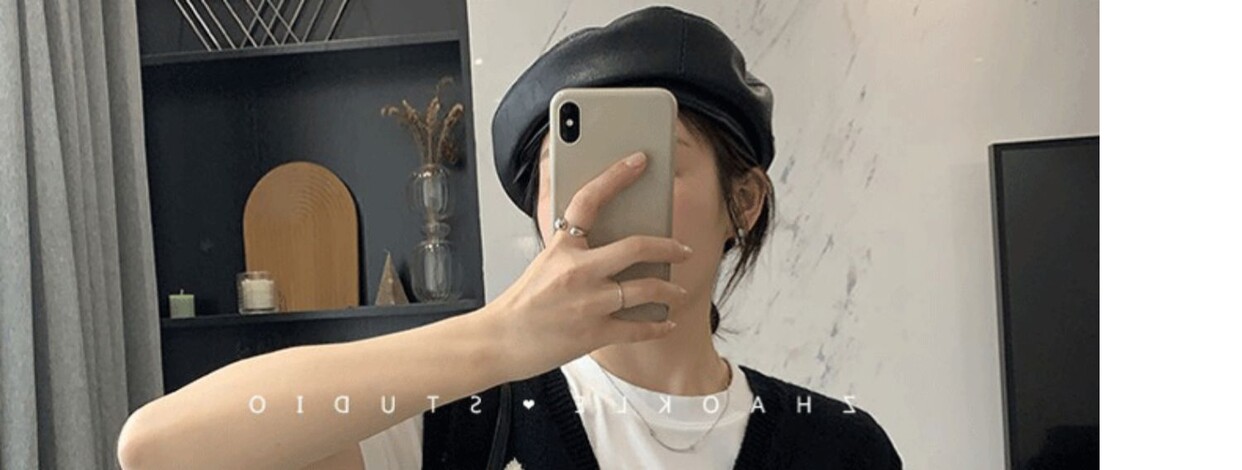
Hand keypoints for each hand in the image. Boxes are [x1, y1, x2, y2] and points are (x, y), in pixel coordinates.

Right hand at [480, 151, 692, 381]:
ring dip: (669, 289)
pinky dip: (657, 326)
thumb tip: (610, 233)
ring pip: (646, 289)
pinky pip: (638, 328)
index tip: (639, 161)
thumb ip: (574, 246)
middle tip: (684, 249)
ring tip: (678, 291)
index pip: (590, 199)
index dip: (616, 175)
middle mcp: (577, 271)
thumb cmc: (522, 302)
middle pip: (636, 247)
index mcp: (562, 247)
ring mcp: (588, 303)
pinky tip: (666, 322)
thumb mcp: (545, 261)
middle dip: (669, 246)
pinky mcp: (593, 334)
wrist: (499, 341)